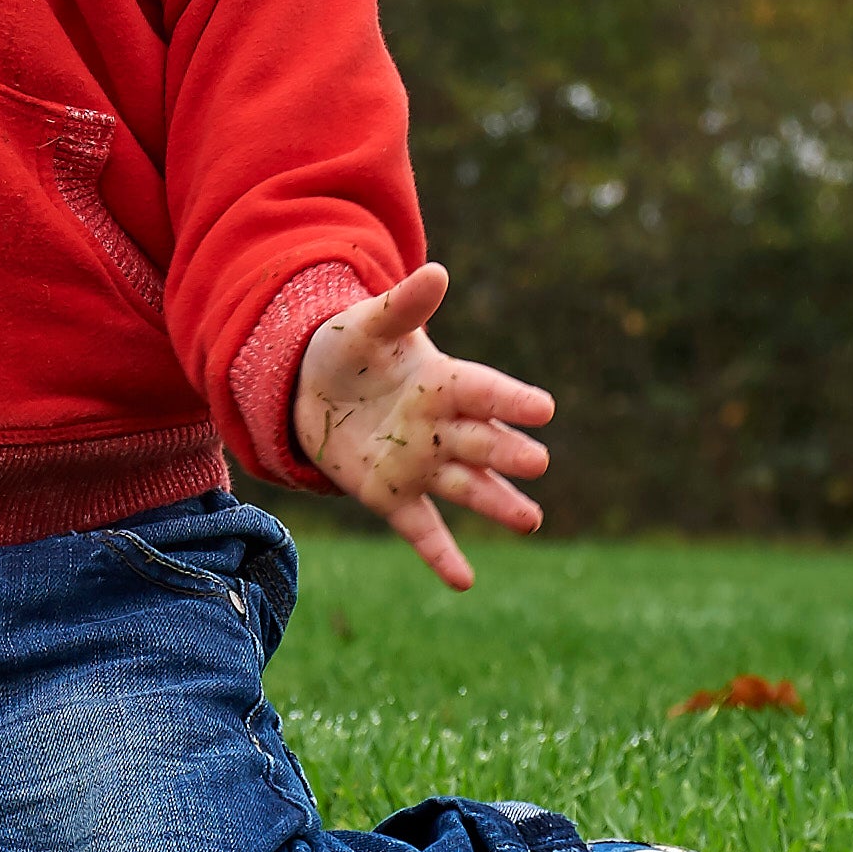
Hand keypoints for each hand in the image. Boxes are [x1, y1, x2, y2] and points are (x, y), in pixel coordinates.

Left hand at [291, 262, 552, 592]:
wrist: (309, 388)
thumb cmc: (349, 350)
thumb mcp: (367, 324)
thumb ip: (402, 307)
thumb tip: (437, 271)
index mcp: (442, 382)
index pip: (483, 390)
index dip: (510, 399)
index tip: (543, 408)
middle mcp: (441, 428)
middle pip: (480, 441)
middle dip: (506, 451)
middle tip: (537, 462)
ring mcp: (420, 466)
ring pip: (465, 486)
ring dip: (495, 502)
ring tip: (530, 521)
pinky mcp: (392, 497)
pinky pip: (420, 529)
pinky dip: (441, 554)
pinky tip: (464, 581)